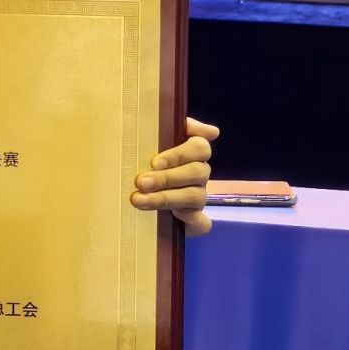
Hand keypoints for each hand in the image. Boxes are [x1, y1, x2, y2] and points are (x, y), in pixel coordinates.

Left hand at [133, 119, 218, 237]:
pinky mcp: (194, 220)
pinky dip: (191, 220)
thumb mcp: (153, 140)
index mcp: (193, 154)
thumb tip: (212, 131)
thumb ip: (173, 126)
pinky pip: (202, 223)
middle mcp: (199, 175)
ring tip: (139, 200)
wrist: (135, 193)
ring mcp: (199, 198)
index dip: (179, 155)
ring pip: (194, 196)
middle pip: (197, 172)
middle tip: (141, 182)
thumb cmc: (145, 162)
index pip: (200, 148)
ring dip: (166, 198)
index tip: (155, 162)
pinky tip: (173, 217)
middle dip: (167, 178)